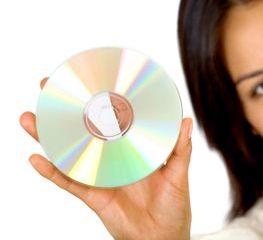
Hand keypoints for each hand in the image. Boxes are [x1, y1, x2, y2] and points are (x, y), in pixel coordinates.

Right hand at [20, 78, 192, 239]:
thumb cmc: (174, 207)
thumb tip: (187, 121)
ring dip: (49, 137)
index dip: (100, 103)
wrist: (163, 239)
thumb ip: (181, 150)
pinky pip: (70, 183)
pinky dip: (52, 172)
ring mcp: (101, 177)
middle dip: (66, 111)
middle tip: (48, 88)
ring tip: (31, 119)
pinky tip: (37, 159)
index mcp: (133, 150)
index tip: (88, 83)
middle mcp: (114, 160)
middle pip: (85, 132)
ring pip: (70, 154)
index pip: (114, 121)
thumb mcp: (179, 175)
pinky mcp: (93, 196)